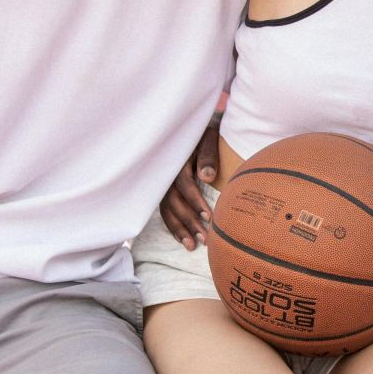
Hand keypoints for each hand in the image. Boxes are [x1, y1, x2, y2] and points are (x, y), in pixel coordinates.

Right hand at [160, 115, 221, 248]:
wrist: (190, 127)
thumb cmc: (204, 133)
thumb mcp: (209, 137)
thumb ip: (208, 155)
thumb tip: (207, 176)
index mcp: (178, 159)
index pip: (184, 184)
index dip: (195, 201)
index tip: (209, 217)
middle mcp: (167, 172)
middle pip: (174, 201)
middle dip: (189, 221)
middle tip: (205, 238)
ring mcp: (163, 182)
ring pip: (167, 209)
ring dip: (179, 229)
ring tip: (193, 246)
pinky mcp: (163, 189)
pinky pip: (164, 210)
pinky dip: (172, 226)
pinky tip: (182, 239)